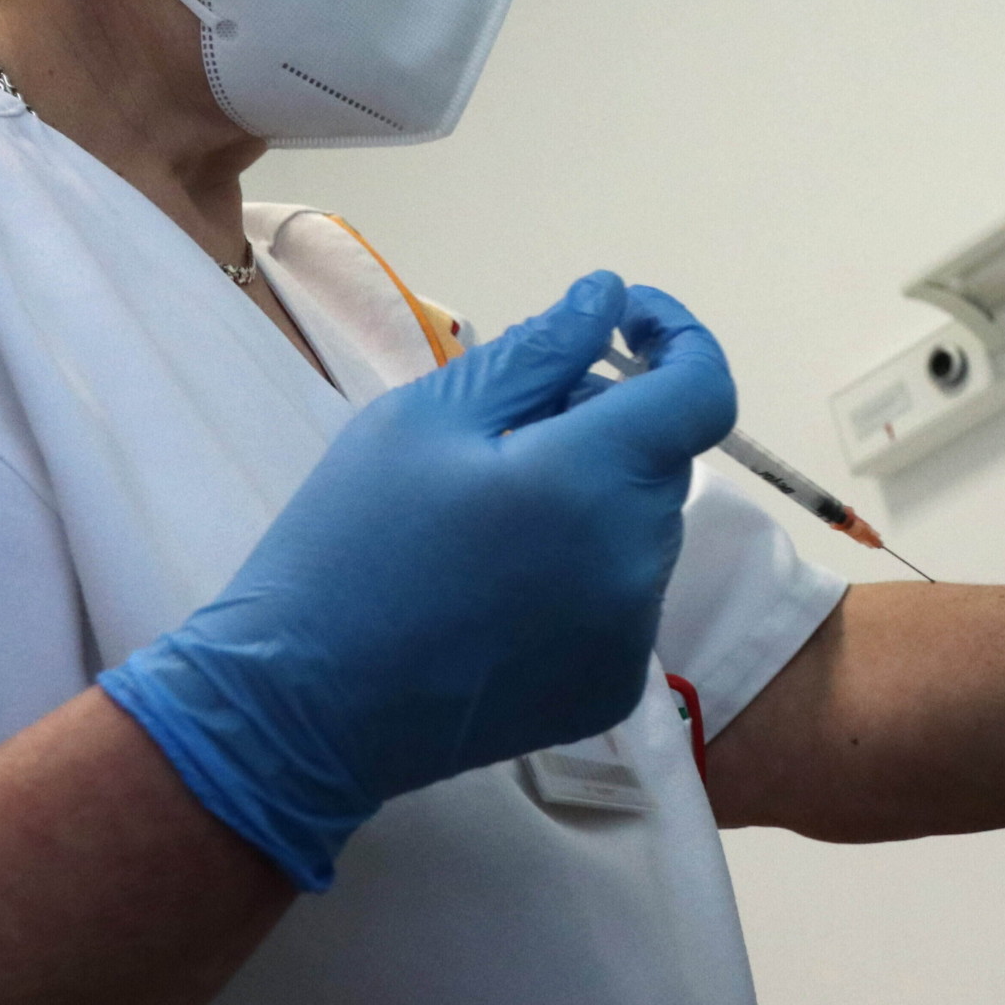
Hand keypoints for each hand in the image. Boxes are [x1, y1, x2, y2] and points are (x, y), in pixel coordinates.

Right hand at [98, 273, 735, 888]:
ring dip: (594, 498)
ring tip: (488, 515)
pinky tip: (497, 585)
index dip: (680, 339)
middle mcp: (636, 559)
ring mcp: (631, 634)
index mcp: (594, 479)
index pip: (703, 390)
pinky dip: (582, 571)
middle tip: (502, 430)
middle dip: (604, 421)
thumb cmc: (350, 543)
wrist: (301, 708)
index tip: (626, 323)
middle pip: (660, 456)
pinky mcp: (611, 687)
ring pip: (641, 526)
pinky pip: (622, 598)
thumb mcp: (426, 417)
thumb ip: (537, 350)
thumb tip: (608, 296)